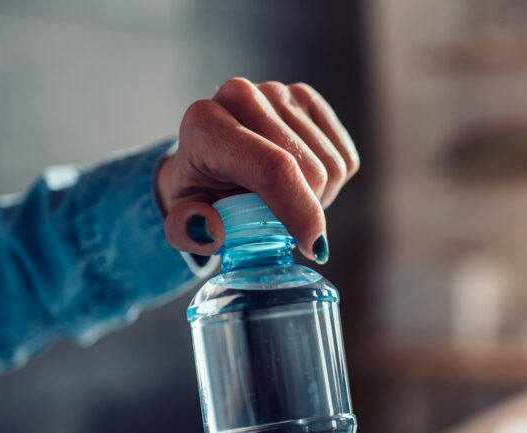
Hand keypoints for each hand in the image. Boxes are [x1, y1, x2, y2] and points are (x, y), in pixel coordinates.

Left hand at [156, 78, 359, 261]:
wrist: (210, 161)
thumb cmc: (201, 193)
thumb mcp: (182, 221)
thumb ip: (185, 230)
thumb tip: (211, 228)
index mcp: (206, 124)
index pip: (272, 168)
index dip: (300, 211)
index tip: (311, 248)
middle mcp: (242, 95)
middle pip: (310, 171)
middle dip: (305, 209)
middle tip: (276, 218)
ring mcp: (279, 91)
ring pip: (332, 166)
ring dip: (319, 198)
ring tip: (285, 197)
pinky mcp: (307, 98)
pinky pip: (344, 157)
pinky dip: (331, 182)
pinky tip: (301, 180)